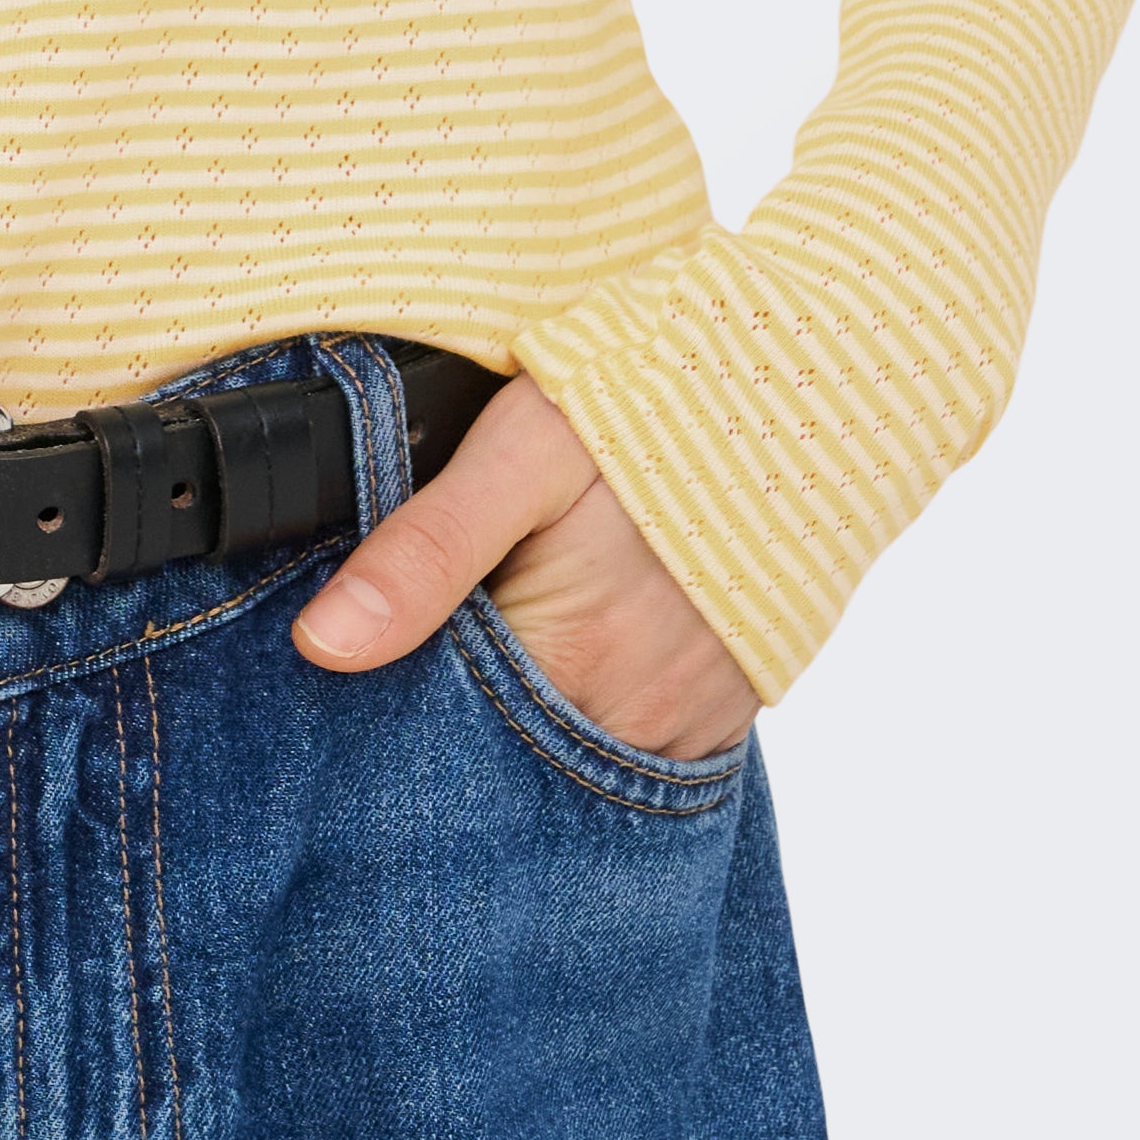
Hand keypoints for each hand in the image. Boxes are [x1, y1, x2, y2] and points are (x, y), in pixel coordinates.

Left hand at [288, 375, 760, 760]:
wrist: (816, 382)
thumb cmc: (661, 397)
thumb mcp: (524, 451)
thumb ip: (425, 551)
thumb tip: (322, 649)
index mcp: (571, 663)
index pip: (438, 732)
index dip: (387, 694)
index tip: (344, 661)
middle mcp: (634, 722)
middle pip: (501, 757)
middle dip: (448, 718)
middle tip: (422, 633)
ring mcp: (689, 725)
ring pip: (566, 756)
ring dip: (521, 716)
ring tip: (498, 628)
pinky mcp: (725, 711)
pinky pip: (633, 742)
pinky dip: (588, 707)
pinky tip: (568, 643)